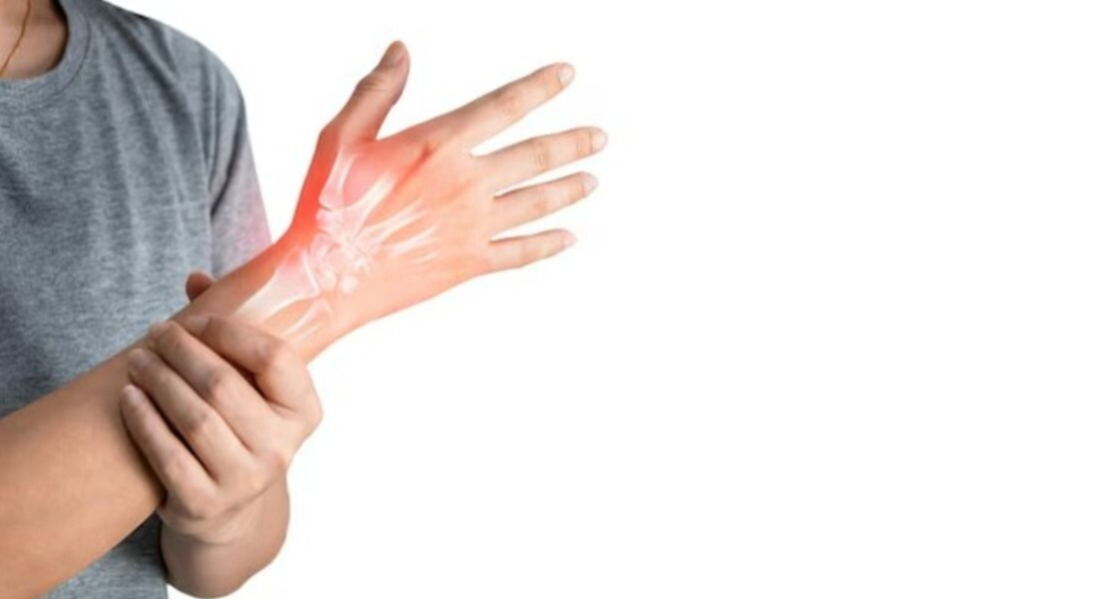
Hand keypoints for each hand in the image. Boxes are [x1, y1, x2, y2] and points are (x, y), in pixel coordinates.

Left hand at [120, 273, 321, 544]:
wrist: (229, 510)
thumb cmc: (239, 429)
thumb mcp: (252, 388)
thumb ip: (231, 333)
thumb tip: (196, 279)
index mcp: (304, 411)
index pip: (276, 357)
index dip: (231, 332)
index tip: (197, 319)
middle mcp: (282, 448)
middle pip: (224, 384)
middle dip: (183, 351)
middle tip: (155, 332)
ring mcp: (245, 480)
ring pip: (194, 417)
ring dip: (158, 381)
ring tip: (137, 360)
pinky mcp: (206, 503)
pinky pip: (167, 453)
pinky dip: (143, 420)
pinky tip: (128, 397)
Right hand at [242, 42, 605, 341]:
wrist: (326, 276)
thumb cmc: (327, 208)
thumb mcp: (340, 136)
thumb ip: (377, 91)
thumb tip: (401, 52)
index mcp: (438, 146)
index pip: (504, 106)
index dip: (540, 87)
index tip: (567, 76)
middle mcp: (466, 183)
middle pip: (535, 156)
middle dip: (572, 143)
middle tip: (599, 138)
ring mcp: (472, 226)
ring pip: (537, 202)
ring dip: (569, 188)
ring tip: (592, 180)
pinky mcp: (469, 263)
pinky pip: (521, 252)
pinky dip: (548, 244)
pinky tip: (568, 238)